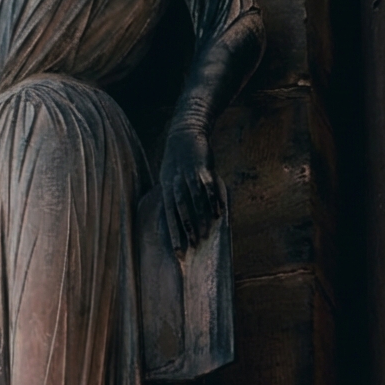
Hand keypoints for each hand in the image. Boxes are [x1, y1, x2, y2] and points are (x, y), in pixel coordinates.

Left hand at [159, 126, 221, 253]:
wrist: (184, 132)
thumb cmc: (175, 160)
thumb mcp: (168, 178)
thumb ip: (172, 198)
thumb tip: (173, 219)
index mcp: (166, 188)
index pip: (168, 215)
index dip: (173, 233)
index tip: (177, 252)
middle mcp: (175, 183)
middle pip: (180, 209)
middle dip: (186, 229)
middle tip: (193, 246)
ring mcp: (188, 175)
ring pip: (194, 200)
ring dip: (200, 218)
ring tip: (206, 235)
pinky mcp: (201, 167)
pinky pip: (208, 186)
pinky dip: (213, 201)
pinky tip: (219, 214)